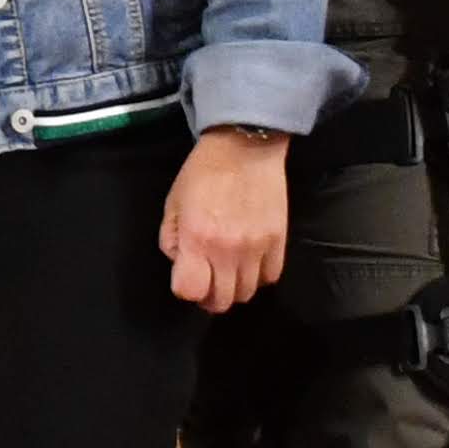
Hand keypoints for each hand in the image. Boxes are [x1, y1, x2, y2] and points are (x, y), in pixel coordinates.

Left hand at [160, 130, 291, 310]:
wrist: (244, 146)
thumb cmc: (203, 172)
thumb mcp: (172, 203)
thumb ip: (170, 238)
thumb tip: (180, 263)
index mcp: (196, 238)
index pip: (190, 291)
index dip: (186, 289)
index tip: (187, 277)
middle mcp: (227, 249)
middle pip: (221, 301)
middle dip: (210, 295)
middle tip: (208, 279)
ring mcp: (256, 247)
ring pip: (246, 293)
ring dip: (234, 286)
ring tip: (229, 268)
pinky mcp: (278, 241)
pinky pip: (270, 277)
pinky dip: (259, 275)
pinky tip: (250, 260)